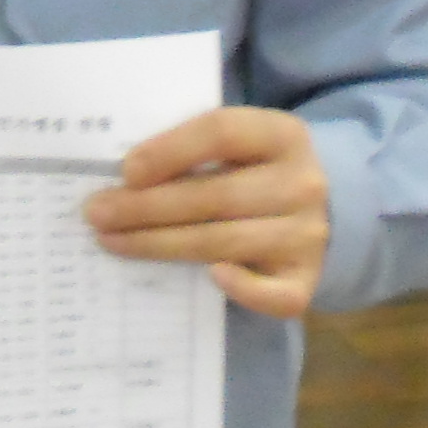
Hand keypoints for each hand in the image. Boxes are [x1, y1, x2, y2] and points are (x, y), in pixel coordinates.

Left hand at [84, 105, 329, 317]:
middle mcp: (302, 183)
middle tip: (97, 214)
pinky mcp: (306, 279)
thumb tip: (124, 178)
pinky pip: (274, 294)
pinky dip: (242, 289)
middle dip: (147, 207)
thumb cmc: (257, 171)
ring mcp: (308, 235)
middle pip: (216, 195)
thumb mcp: (240, 144)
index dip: (170, 150)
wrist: (330, 207)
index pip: (221, 133)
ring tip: (113, 241)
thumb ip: (194, 149)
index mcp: (282, 135)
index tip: (125, 171)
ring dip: (162, 244)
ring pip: (226, 242)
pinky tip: (209, 277)